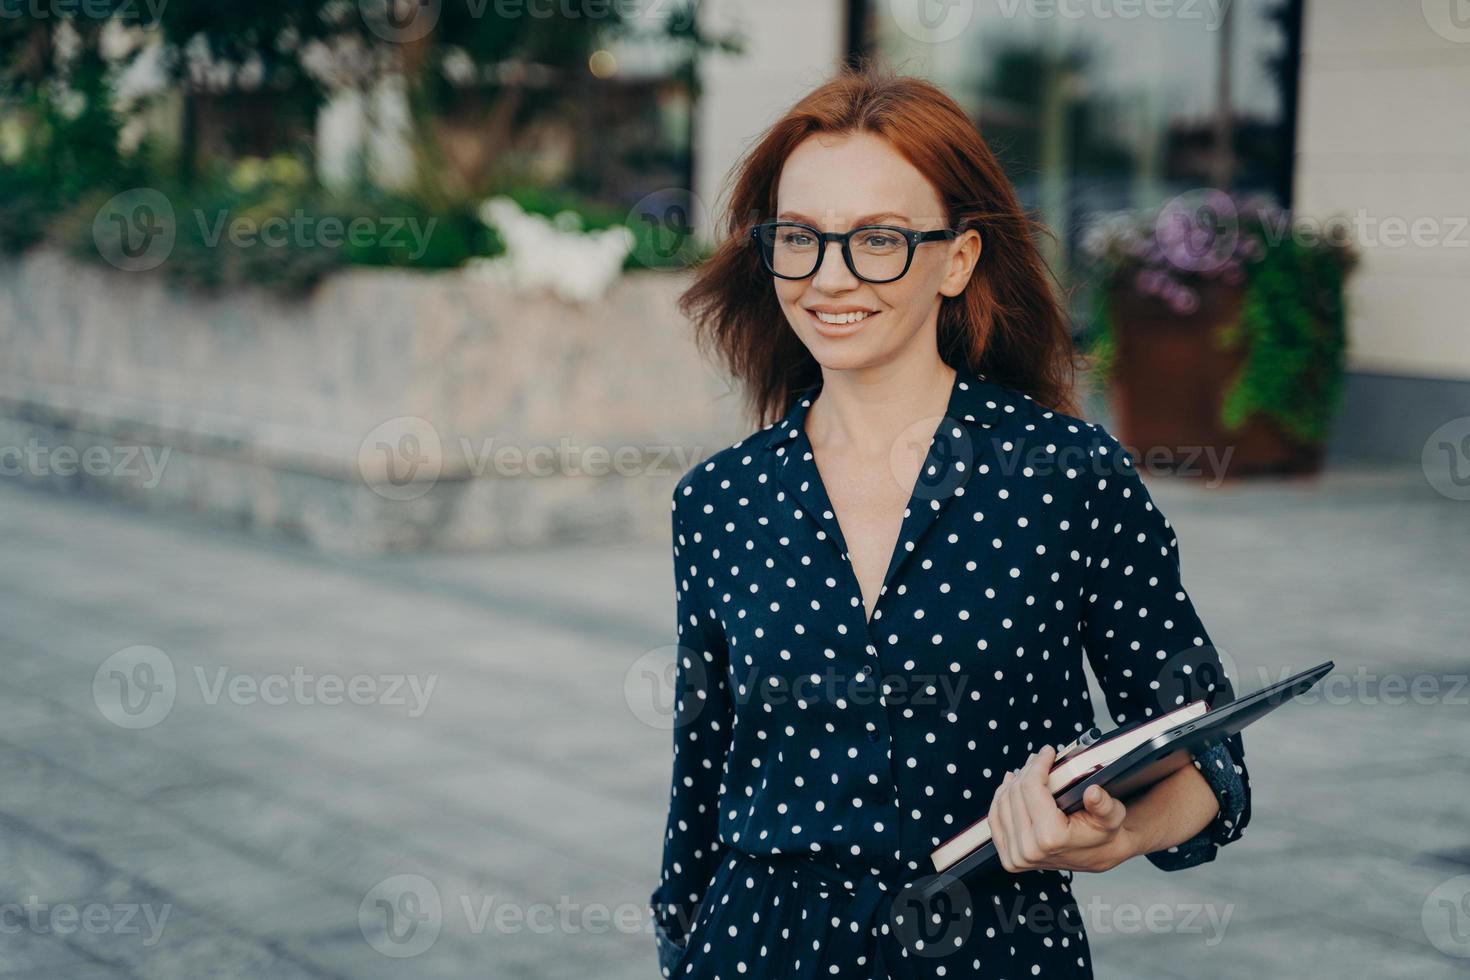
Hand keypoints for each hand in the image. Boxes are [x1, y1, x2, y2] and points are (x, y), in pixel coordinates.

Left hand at [989, 745, 1135, 873]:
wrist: (1099, 856)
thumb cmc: (1104, 834)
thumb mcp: (1112, 816)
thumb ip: (1104, 805)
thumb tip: (1093, 792)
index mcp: (1050, 839)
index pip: (1031, 788)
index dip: (1038, 764)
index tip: (1048, 752)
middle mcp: (1029, 850)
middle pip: (1015, 793)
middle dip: (1028, 770)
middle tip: (1040, 758)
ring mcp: (1016, 857)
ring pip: (1002, 803)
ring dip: (1013, 781)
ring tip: (1028, 770)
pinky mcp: (1009, 857)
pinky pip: (995, 818)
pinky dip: (1001, 798)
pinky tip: (1011, 785)